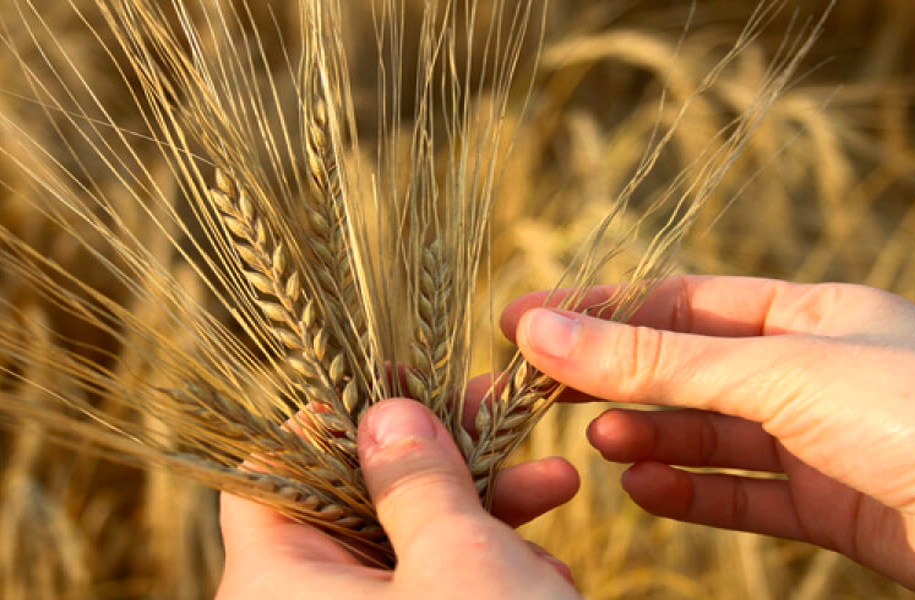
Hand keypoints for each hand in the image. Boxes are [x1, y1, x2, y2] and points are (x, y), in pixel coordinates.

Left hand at [216, 398, 580, 599]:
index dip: (333, 419)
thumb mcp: (457, 559)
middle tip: (502, 412)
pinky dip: (485, 572)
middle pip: (354, 501)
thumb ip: (416, 475)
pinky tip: (546, 577)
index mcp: (276, 587)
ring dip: (483, 514)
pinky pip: (434, 593)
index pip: (271, 473)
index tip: (402, 385)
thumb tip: (385, 411)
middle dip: (441, 459)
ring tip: (555, 491)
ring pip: (408, 545)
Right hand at [503, 275, 914, 598]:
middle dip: (615, 379)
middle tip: (537, 391)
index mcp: (812, 315)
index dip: (602, 310)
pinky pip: (741, 496)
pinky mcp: (831, 509)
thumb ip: (658, 360)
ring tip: (600, 441)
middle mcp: (814, 373)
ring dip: (649, 436)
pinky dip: (689, 493)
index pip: (683, 302)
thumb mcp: (777, 371)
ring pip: (710, 436)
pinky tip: (644, 488)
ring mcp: (821, 442)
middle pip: (688, 370)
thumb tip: (544, 330)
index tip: (525, 321)